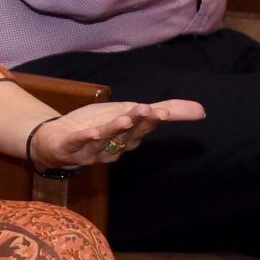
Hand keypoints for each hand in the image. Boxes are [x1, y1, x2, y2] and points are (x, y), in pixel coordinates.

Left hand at [29, 99, 206, 167]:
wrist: (58, 141)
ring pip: (106, 140)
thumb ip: (166, 111)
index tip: (164, 111)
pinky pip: (78, 144)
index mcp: (129, 138)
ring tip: (124, 118)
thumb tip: (202, 110)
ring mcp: (91, 149)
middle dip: (138, 122)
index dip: (153, 119)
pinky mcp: (69, 147)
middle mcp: (114, 147)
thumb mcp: (131, 114)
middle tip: (149, 110)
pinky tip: (90, 132)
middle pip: (128, 134)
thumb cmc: (99, 126)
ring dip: (115, 129)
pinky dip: (84, 138)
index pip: (144, 127)